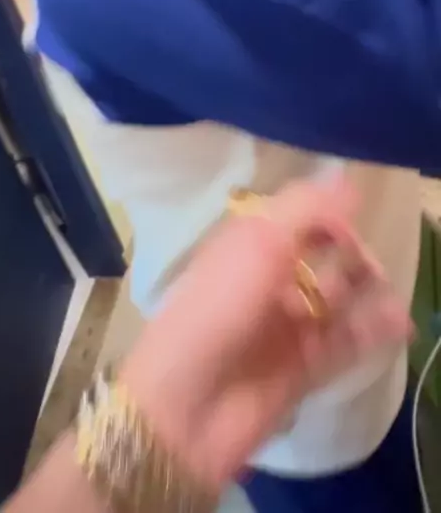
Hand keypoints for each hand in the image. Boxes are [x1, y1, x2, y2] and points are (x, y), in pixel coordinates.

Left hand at [122, 178, 411, 492]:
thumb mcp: (257, 244)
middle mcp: (269, 279)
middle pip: (323, 257)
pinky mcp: (304, 365)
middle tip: (372, 267)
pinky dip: (372, 330)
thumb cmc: (217, 310)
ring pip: (338, 299)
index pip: (298, 217)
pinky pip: (345, 340)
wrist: (187, 404)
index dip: (329, 216)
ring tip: (391, 294)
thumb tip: (348, 181)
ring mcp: (287, 324)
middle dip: (352, 255)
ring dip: (367, 292)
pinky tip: (398, 322)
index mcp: (249, 244)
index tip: (353, 224)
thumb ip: (306, 209)